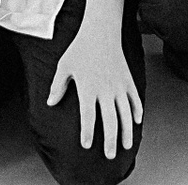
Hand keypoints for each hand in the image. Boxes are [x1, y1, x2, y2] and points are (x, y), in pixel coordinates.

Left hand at [48, 25, 142, 157]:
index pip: (88, 116)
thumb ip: (58, 86)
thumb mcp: (64, 66)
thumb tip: (50, 103)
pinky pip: (135, 98)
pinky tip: (137, 121)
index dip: (87, 132)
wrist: (101, 30)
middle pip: (110, 120)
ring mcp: (119, 85)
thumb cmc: (80, 48)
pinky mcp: (128, 79)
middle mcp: (105, 89)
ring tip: (125, 146)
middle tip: (109, 155)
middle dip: (110, 140)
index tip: (87, 145)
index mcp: (88, 88)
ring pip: (125, 113)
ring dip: (126, 131)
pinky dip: (137, 110)